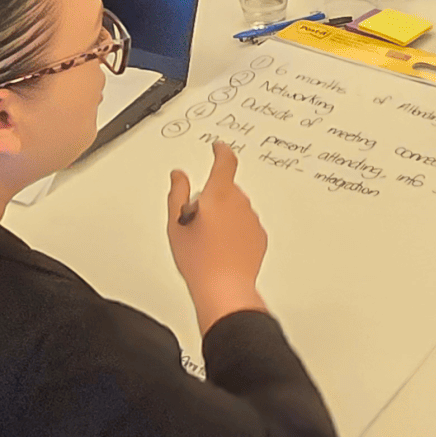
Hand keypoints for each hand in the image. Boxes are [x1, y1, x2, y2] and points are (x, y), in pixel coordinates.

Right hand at [167, 142, 268, 332]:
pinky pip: (245, 225)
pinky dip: (235, 230)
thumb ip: (177, 193)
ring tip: (208, 241)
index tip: (218, 147)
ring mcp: (252, 220)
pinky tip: (222, 248)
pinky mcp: (259, 236)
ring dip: (224, 215)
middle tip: (196, 222)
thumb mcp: (176, 223)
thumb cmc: (199, 260)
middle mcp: (240, 203)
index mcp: (219, 195)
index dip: (221, 151)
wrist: (225, 288)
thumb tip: (179, 176)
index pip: (225, 162)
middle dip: (213, 197)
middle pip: (227, 189)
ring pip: (236, 208)